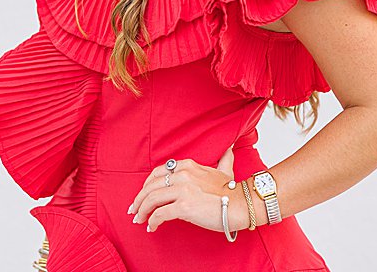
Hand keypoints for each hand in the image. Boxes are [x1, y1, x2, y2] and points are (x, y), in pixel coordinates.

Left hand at [127, 147, 242, 232]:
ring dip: (142, 210)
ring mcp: (182, 190)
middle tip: (134, 209)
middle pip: (150, 186)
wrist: (243, 205)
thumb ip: (224, 159)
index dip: (147, 185)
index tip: (142, 195)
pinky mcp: (184, 206)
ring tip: (139, 219)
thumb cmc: (234, 191)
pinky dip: (153, 221)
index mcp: (187, 166)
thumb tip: (229, 149)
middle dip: (139, 199)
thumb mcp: (225, 171)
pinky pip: (160, 214)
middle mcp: (182, 175)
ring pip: (152, 199)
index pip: (158, 173)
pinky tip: (152, 227)